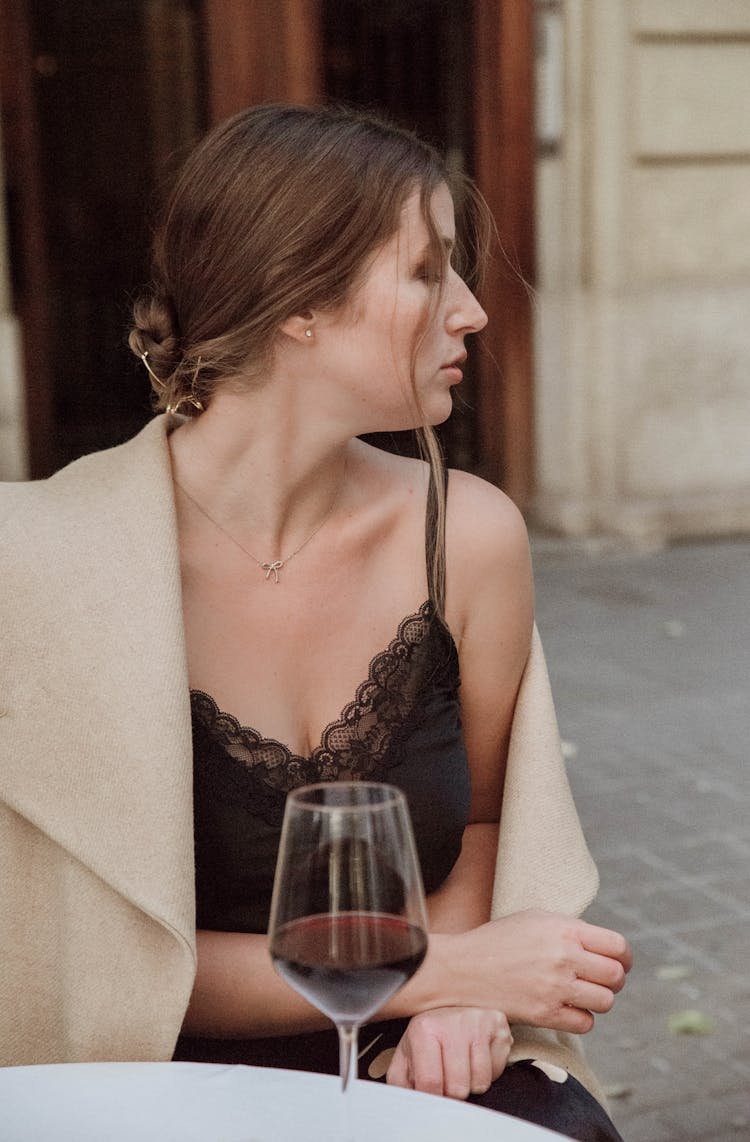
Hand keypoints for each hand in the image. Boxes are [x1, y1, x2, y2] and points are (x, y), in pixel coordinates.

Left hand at [387, 1007, 511, 1098]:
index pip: (430, 1083)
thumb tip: (404, 1104)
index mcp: (424, 1029)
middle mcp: (451, 1022)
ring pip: (480, 1082)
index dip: (433, 1097)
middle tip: (448, 1076)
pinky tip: (477, 1056)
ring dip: (472, 1082)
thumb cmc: (431, 1035)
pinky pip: (498, 1070)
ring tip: (463, 1064)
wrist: (454, 1002)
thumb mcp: (407, 1054)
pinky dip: (489, 1071)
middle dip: (453, 1091)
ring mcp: (477, 1022)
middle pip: (458, 1088)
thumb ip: (399, 1082)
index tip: (434, 1093)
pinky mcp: (498, 1025)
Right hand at [441, 910, 631, 1033]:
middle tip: (601, 980)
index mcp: (563, 929)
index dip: (624, 957)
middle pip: (616, 976)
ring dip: (599, 999)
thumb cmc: (498, 940)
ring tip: (582, 993)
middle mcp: (563, 957)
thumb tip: (603, 945)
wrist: (462, 968)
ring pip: (605, 1001)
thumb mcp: (535, 918)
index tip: (620, 962)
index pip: (617, 946)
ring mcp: (555, 988)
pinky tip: (568, 1007)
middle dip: (614, 979)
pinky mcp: (545, 1014)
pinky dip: (581, 1017)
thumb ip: (571, 929)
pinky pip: (585, 1023)